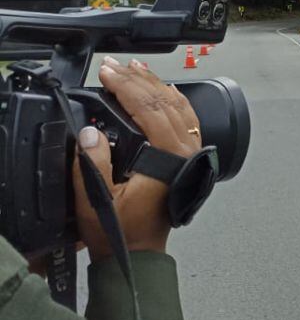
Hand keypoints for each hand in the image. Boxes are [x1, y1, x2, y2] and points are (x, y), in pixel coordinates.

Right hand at [72, 57, 201, 260]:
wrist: (139, 253)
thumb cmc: (121, 230)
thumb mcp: (96, 198)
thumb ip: (93, 162)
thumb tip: (90, 131)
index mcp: (169, 159)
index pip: (150, 110)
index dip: (126, 87)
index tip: (107, 73)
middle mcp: (186, 153)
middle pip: (165, 103)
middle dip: (137, 80)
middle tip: (114, 65)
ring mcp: (189, 154)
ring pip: (178, 108)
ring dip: (156, 85)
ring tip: (135, 68)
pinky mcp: (186, 158)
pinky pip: (185, 120)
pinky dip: (173, 101)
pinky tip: (163, 90)